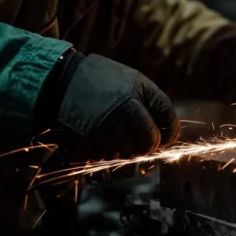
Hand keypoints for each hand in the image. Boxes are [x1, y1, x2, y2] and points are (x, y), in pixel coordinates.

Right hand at [56, 54, 179, 158]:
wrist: (66, 79)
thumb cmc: (107, 80)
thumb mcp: (137, 83)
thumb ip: (155, 105)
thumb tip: (170, 134)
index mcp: (136, 98)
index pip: (166, 124)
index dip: (170, 134)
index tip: (165, 135)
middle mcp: (121, 114)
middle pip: (148, 144)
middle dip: (149, 145)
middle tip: (143, 140)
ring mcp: (103, 129)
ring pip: (127, 153)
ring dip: (127, 148)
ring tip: (119, 132)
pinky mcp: (86, 140)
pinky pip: (106, 156)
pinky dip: (108, 150)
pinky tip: (103, 135)